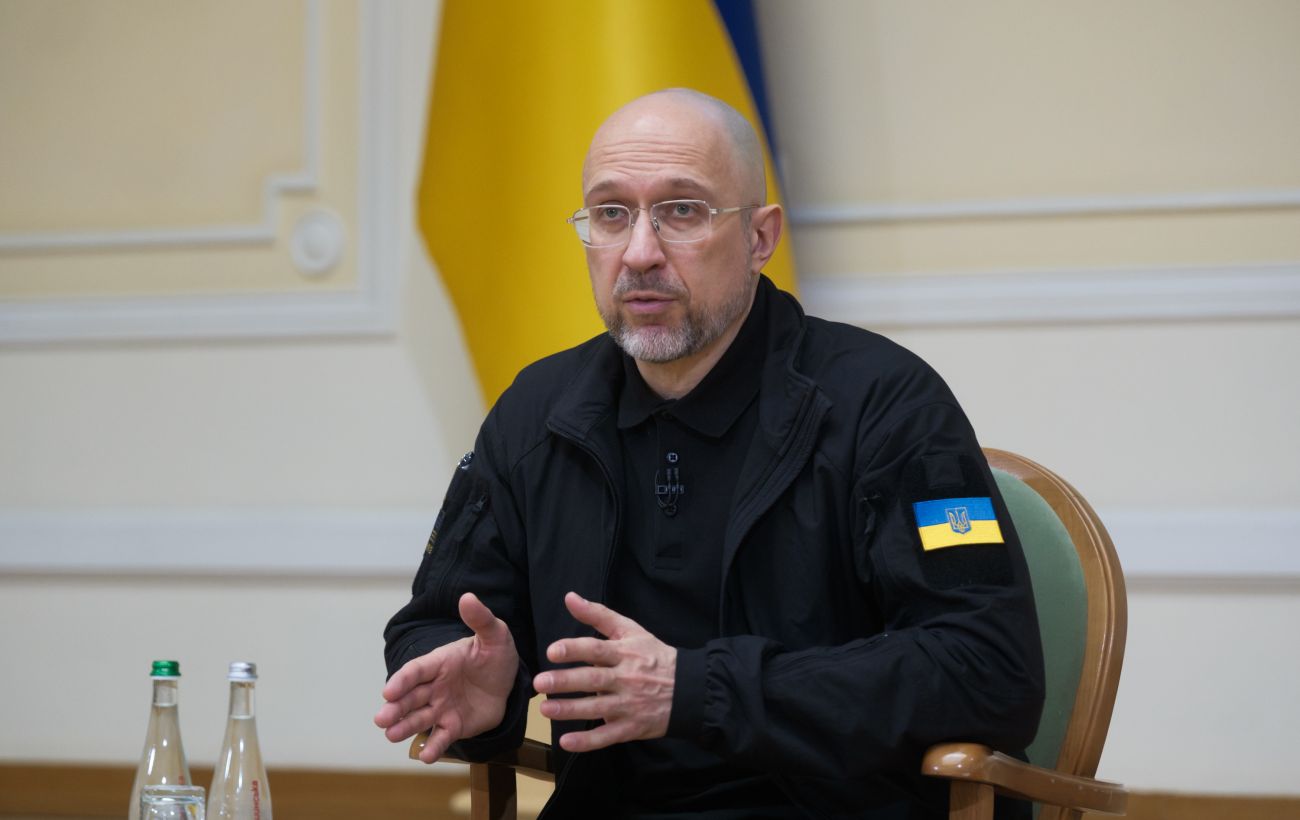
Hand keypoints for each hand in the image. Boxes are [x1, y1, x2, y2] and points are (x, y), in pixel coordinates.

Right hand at [373, 592, 518, 762]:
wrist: (509, 681)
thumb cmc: (496, 654)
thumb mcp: (494, 634)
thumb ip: (480, 619)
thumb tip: (467, 597)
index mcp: (439, 662)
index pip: (416, 671)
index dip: (402, 680)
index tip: (388, 691)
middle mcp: (435, 686)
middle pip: (411, 698)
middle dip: (395, 708)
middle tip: (380, 719)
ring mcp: (442, 707)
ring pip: (420, 718)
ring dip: (405, 727)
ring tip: (390, 735)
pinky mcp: (454, 726)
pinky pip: (442, 737)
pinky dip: (433, 747)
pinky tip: (425, 756)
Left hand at [534, 592, 675, 752]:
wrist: (689, 689)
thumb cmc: (654, 656)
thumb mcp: (631, 630)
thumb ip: (598, 615)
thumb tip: (569, 597)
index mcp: (625, 653)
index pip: (597, 649)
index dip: (574, 650)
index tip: (552, 652)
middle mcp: (626, 678)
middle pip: (593, 680)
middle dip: (565, 682)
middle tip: (540, 683)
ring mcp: (629, 705)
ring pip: (597, 708)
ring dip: (570, 710)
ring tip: (545, 709)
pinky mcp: (632, 727)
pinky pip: (608, 736)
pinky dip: (588, 741)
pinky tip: (567, 741)